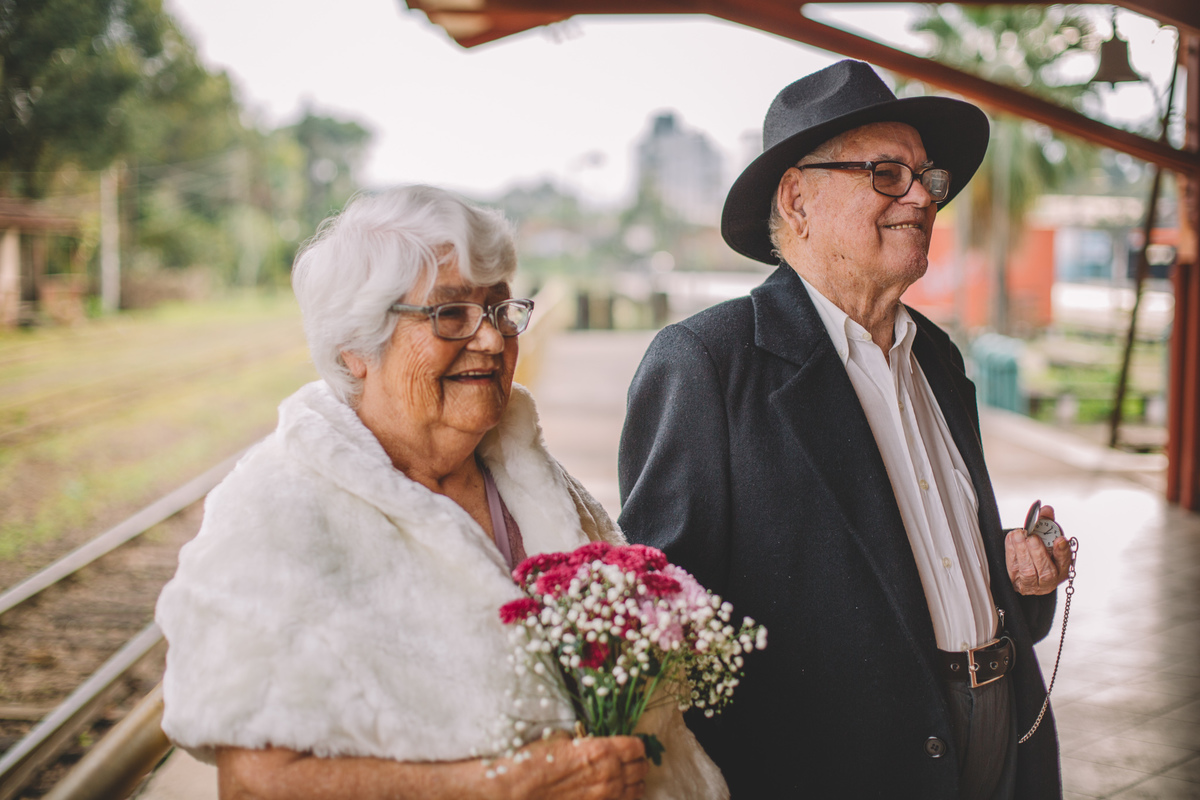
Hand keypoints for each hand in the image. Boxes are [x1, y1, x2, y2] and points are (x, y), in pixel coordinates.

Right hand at [509, 733, 647, 799]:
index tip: (629, 745)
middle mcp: (610, 775)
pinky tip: (613, 794)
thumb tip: (588, 740)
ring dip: (633, 782)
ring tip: (625, 779)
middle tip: (630, 761)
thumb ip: (583, 742)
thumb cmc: (535, 762)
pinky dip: (622, 798)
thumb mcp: (561, 739)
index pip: (637, 746)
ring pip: (637, 790)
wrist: (519, 792)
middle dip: (637, 763)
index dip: (634, 745)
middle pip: (641, 768)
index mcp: (602, 751)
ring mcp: (606, 797)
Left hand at [1005, 504, 1070, 595]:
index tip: (1060, 539)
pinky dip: (1012, 552)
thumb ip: (1047, 524)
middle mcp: (1049, 580)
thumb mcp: (1047, 539)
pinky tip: (1012, 538)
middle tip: (1032, 537)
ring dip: (1022, 551)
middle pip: (1046, 571)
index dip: (1062, 551)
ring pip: (1028, 571)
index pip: (1065, 562)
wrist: (1024, 568)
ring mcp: (1032, 584)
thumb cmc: (1040, 553)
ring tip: (1018, 535)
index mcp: (1061, 569)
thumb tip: (1046, 509)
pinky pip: (1013, 568)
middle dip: (1039, 553)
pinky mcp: (1016, 582)